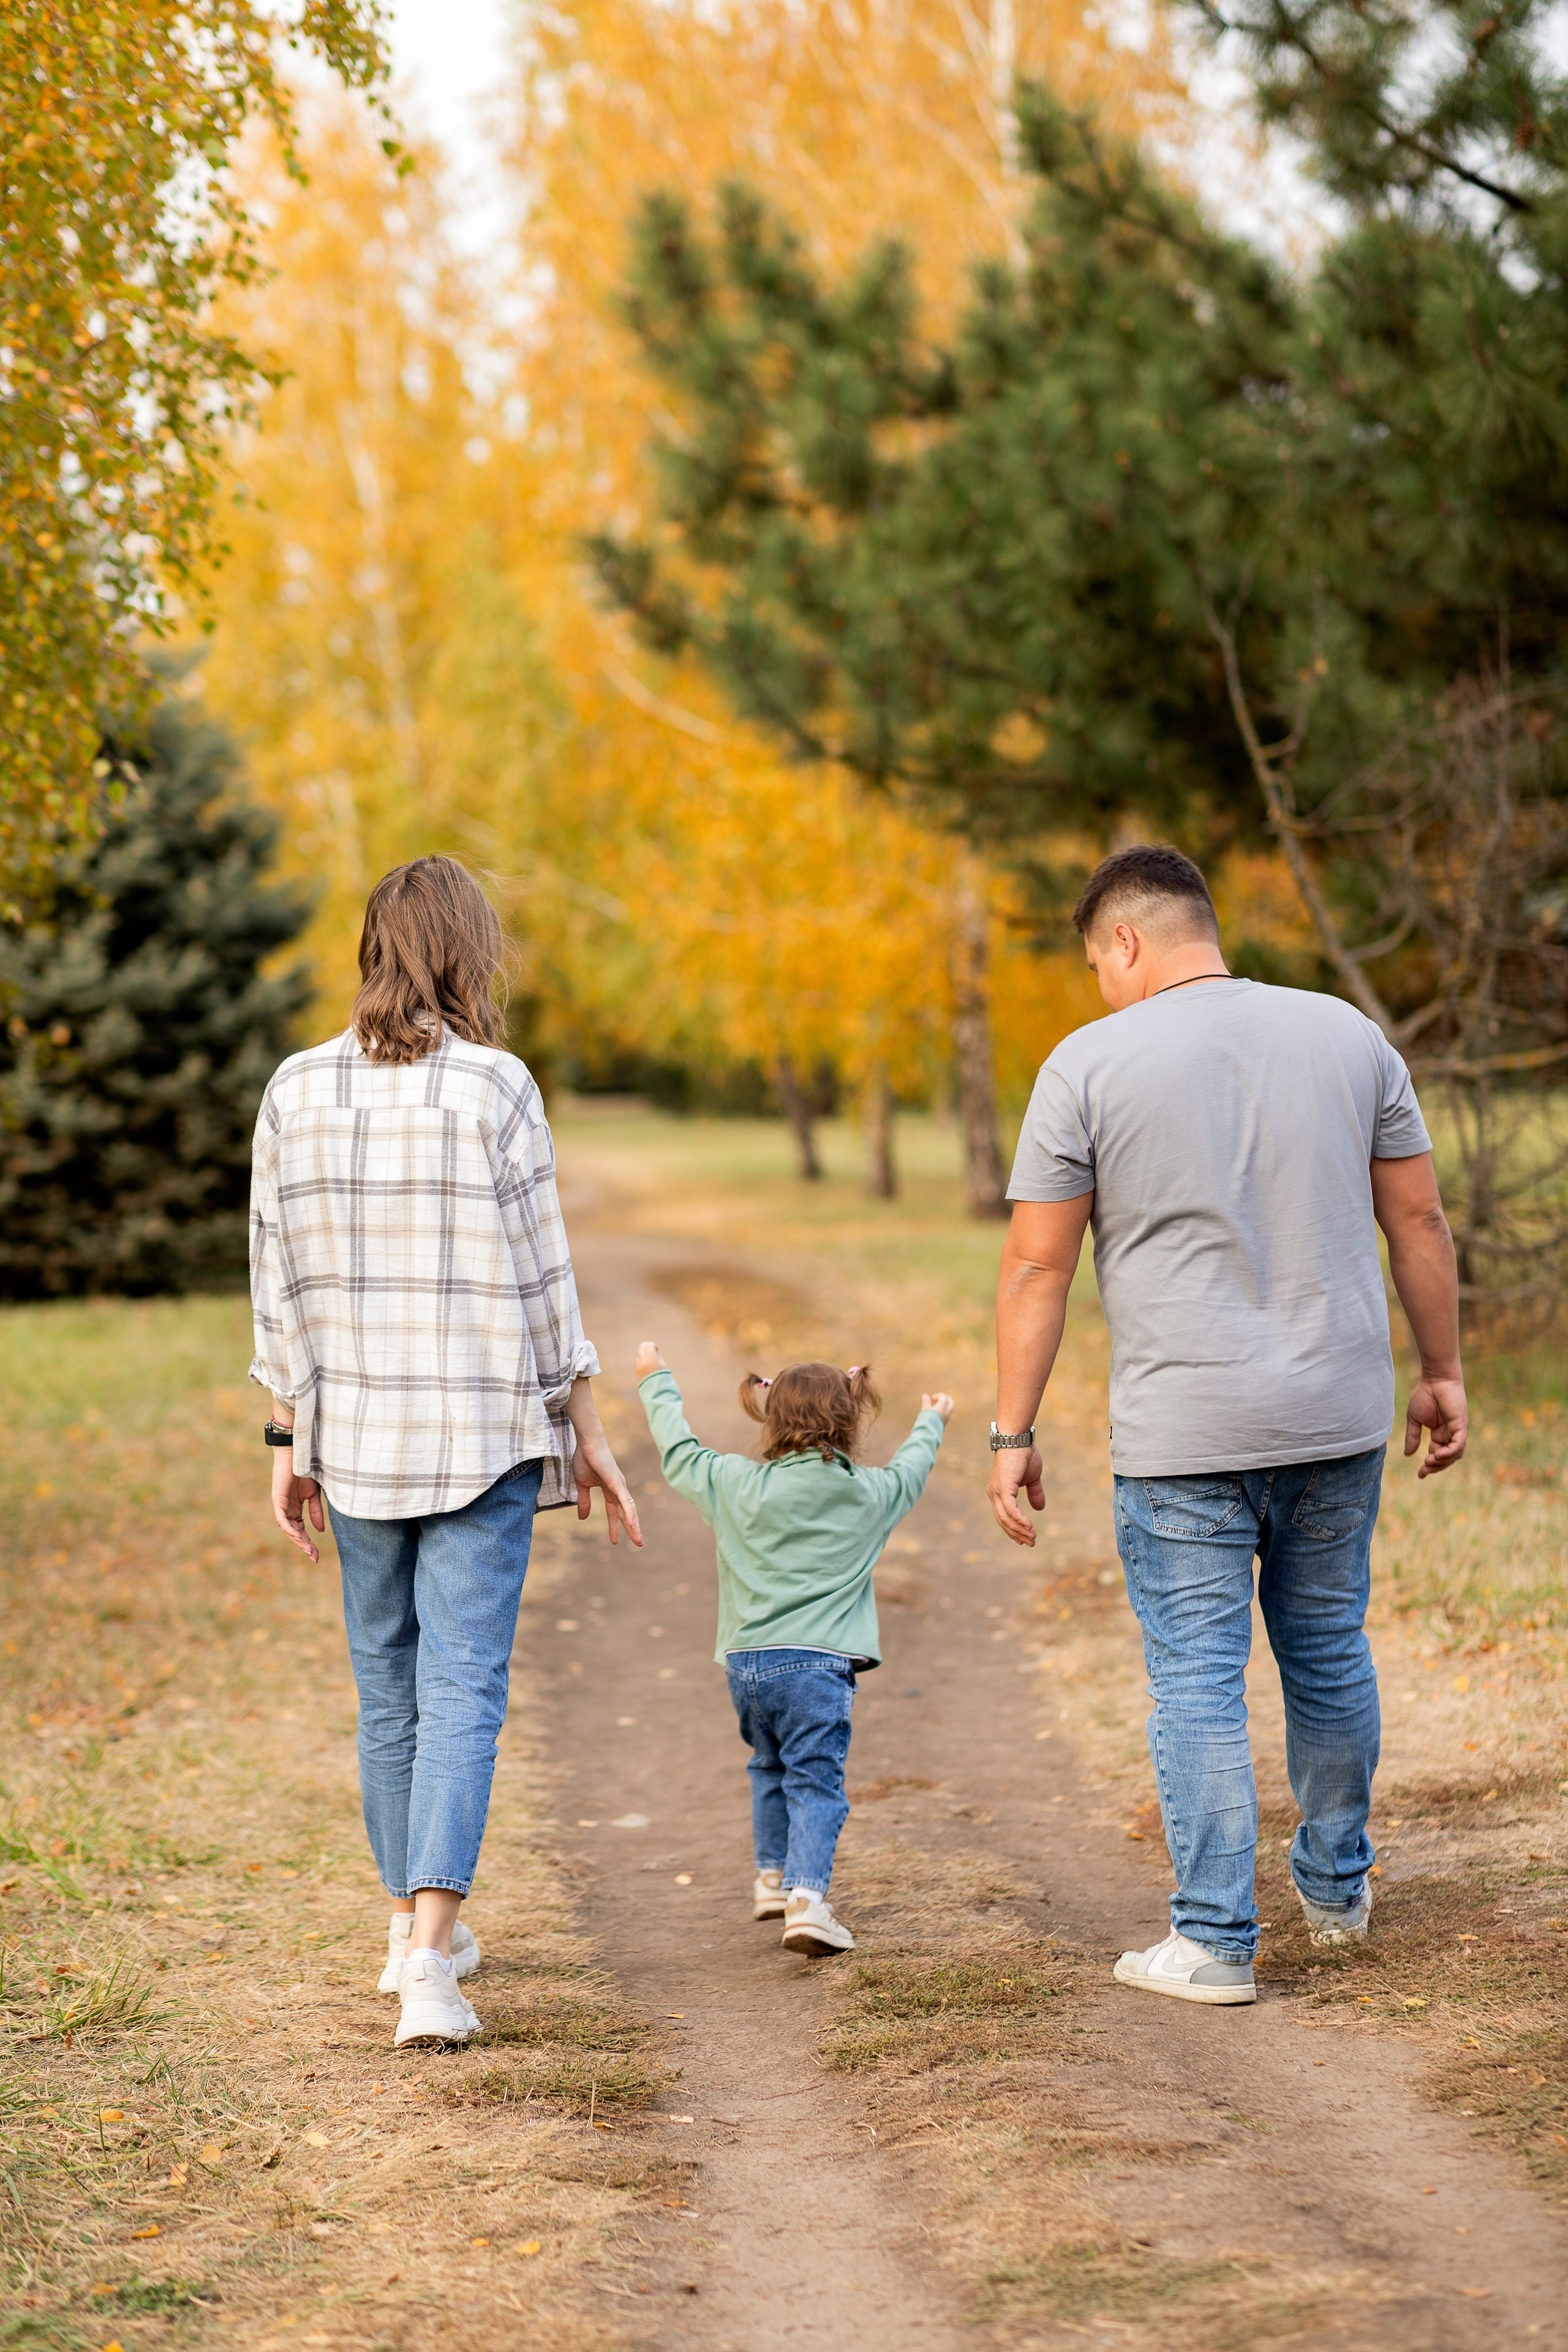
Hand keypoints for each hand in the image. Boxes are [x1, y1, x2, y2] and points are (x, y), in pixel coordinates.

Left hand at [271, 1445, 324, 1561]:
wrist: (299, 1453)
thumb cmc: (306, 1470)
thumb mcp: (315, 1495)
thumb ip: (316, 1512)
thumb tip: (320, 1531)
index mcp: (295, 1509)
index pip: (302, 1530)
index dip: (309, 1543)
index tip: (317, 1555)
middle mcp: (287, 1510)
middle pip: (295, 1533)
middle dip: (304, 1546)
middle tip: (314, 1557)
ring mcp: (281, 1506)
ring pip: (287, 1529)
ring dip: (298, 1540)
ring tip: (308, 1550)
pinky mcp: (277, 1500)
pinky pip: (281, 1519)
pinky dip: (289, 1528)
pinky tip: (298, 1536)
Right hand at [572, 1427, 644, 1547]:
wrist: (587, 1443)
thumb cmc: (585, 1460)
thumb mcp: (581, 1486)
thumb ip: (584, 1501)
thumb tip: (583, 1518)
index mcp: (609, 1490)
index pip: (613, 1512)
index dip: (614, 1527)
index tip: (614, 1542)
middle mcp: (618, 1489)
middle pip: (626, 1514)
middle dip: (632, 1530)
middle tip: (639, 1544)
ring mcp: (619, 1486)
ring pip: (628, 1510)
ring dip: (633, 1526)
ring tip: (639, 1540)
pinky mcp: (617, 1482)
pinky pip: (624, 1501)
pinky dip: (628, 1513)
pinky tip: (632, 1525)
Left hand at [635, 1340, 667, 1378]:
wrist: (657, 1390)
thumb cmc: (663, 1376)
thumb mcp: (663, 1363)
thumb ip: (657, 1354)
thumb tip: (653, 1349)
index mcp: (651, 1359)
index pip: (648, 1345)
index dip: (653, 1345)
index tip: (657, 1349)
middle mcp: (643, 1361)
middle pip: (641, 1346)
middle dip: (647, 1346)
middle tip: (652, 1350)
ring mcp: (638, 1366)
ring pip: (640, 1354)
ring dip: (645, 1355)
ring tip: (652, 1362)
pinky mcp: (637, 1371)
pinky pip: (639, 1362)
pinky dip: (643, 1362)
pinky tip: (649, 1368)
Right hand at [921, 1391, 954, 1421]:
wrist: (930, 1433)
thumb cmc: (926, 1420)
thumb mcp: (925, 1410)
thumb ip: (926, 1402)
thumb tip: (925, 1395)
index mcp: (942, 1406)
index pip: (944, 1397)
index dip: (938, 1396)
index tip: (932, 1398)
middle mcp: (947, 1411)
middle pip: (950, 1401)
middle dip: (945, 1398)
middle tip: (938, 1399)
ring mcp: (947, 1417)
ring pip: (951, 1408)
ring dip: (946, 1404)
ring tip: (938, 1405)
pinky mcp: (946, 1422)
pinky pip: (949, 1413)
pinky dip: (946, 1410)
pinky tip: (939, 1412)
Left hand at [987, 1443, 1044, 1545]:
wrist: (1019, 1439)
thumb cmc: (1024, 1455)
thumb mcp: (1032, 1478)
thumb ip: (1034, 1492)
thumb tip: (1040, 1508)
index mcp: (999, 1492)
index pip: (1003, 1516)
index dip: (1013, 1529)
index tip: (1023, 1540)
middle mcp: (994, 1494)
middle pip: (1003, 1521)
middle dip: (1017, 1534)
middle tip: (1031, 1543)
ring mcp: (997, 1491)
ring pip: (1006, 1518)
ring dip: (1020, 1530)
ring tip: (1032, 1537)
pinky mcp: (1003, 1488)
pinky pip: (1010, 1510)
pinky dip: (1019, 1519)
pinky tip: (1028, 1526)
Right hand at [1404, 1374, 1467, 1476]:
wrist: (1435, 1379)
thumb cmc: (1425, 1395)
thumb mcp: (1415, 1420)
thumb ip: (1412, 1437)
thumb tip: (1408, 1454)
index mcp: (1440, 1433)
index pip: (1437, 1454)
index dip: (1430, 1466)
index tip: (1420, 1474)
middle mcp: (1451, 1434)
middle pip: (1447, 1458)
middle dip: (1436, 1467)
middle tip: (1423, 1471)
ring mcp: (1457, 1430)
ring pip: (1455, 1454)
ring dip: (1443, 1461)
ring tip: (1428, 1461)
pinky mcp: (1461, 1425)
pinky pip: (1458, 1444)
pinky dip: (1449, 1452)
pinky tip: (1437, 1455)